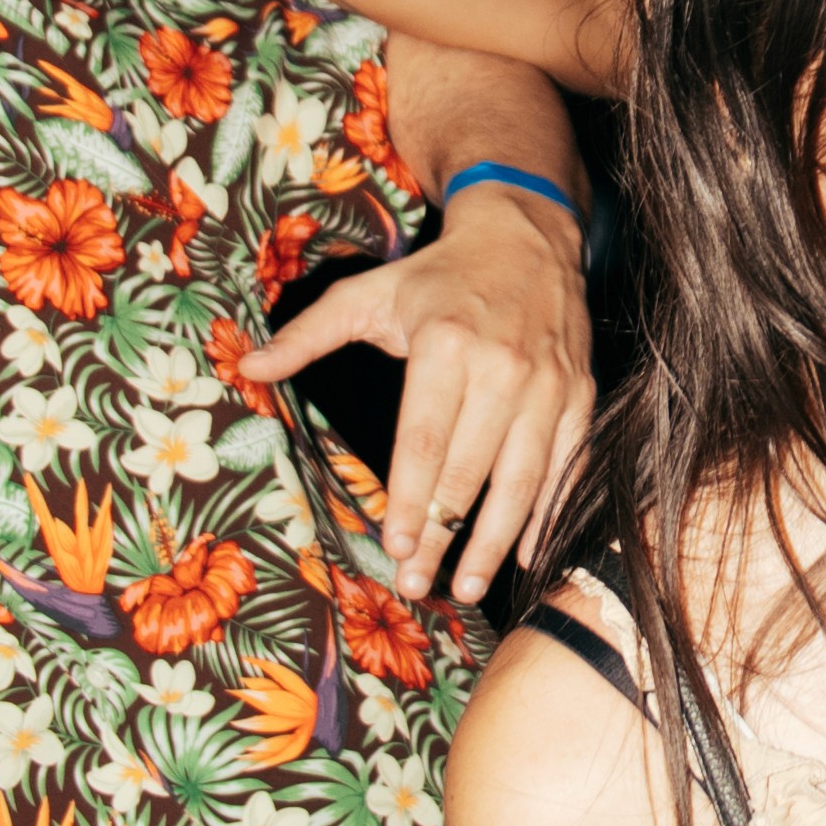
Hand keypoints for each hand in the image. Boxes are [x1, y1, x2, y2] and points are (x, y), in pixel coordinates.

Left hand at [267, 187, 593, 602]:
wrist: (528, 240)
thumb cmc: (440, 277)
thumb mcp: (370, 294)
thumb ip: (308, 335)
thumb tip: (247, 367)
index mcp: (446, 344)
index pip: (425, 437)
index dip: (410, 496)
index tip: (393, 544)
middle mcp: (503, 368)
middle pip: (469, 470)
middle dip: (441, 535)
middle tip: (418, 584)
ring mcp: (548, 387)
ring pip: (522, 479)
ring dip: (494, 541)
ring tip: (468, 586)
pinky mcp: (578, 398)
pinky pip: (566, 467)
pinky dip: (548, 515)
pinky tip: (529, 555)